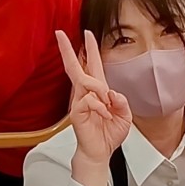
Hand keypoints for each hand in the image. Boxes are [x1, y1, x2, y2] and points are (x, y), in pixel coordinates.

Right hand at [57, 29, 132, 166]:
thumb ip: (121, 101)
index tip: (87, 33)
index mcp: (98, 90)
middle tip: (60, 33)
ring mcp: (79, 101)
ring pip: (86, 80)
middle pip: (75, 66)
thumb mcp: (124, 115)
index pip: (93, 65)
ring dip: (100, 89)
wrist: (101, 152)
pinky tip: (104, 115)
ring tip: (108, 105)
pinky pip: (89, 99)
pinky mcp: (76, 111)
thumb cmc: (109, 134)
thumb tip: (110, 92)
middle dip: (67, 49)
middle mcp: (86, 92)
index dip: (90, 48)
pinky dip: (100, 106)